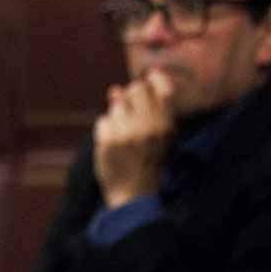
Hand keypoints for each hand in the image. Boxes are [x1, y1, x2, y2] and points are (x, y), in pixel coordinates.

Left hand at [93, 69, 175, 207]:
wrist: (134, 193)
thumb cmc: (148, 162)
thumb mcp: (158, 138)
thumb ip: (144, 111)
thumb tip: (114, 89)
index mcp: (167, 127)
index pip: (164, 90)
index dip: (155, 80)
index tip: (150, 78)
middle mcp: (149, 128)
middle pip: (136, 89)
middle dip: (131, 96)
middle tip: (133, 115)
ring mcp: (128, 134)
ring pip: (117, 104)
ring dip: (118, 116)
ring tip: (125, 137)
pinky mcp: (109, 141)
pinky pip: (103, 121)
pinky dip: (106, 130)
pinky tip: (114, 145)